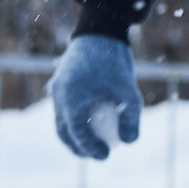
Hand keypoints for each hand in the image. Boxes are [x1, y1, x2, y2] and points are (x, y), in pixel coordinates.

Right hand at [50, 33, 143, 160]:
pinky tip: (90, 125)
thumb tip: (129, 143)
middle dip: (79, 147)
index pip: (78, 133)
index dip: (91, 149)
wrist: (100, 31)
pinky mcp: (59, 83)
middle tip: (96, 155)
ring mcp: (56, 88)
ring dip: (74, 136)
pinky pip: (63, 108)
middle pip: (64, 132)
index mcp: (71, 99)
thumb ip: (131, 117)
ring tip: (92, 145)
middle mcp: (58, 95)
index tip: (105, 156)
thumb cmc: (115, 62)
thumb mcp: (130, 90)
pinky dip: (73, 120)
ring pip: (61, 121)